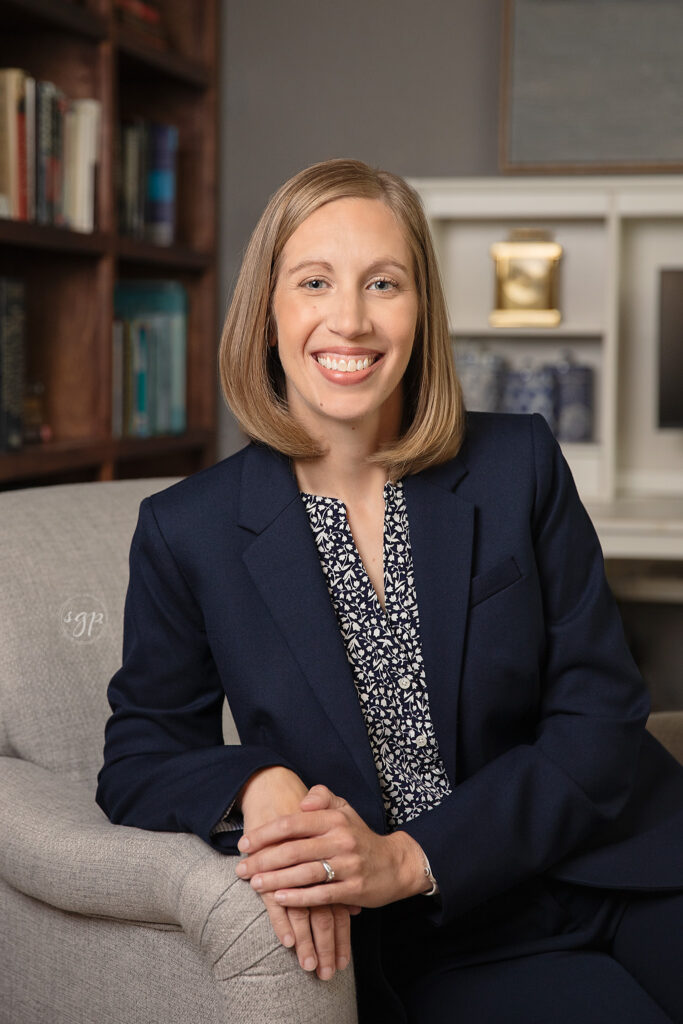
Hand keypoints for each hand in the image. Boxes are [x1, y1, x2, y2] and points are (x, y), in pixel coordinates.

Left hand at [236, 768, 355, 979]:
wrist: (396, 863)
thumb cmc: (359, 836)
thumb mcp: (344, 809)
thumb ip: (322, 798)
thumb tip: (301, 801)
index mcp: (334, 819)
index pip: (293, 823)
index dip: (266, 833)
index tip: (245, 843)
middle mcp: (341, 840)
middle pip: (294, 850)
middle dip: (263, 860)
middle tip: (241, 868)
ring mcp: (348, 866)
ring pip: (304, 874)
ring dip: (276, 880)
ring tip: (254, 884)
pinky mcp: (354, 890)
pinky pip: (321, 895)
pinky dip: (298, 898)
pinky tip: (279, 900)